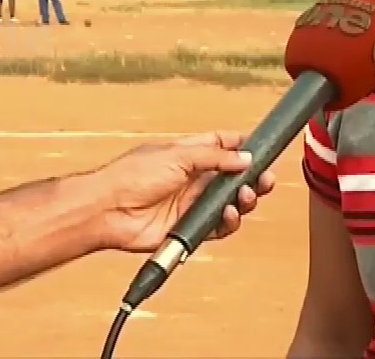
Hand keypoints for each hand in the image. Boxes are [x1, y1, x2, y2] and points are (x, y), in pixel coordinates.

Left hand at [85, 132, 275, 252]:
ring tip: (246, 196)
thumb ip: (215, 156)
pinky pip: (218, 227)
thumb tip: (246, 158)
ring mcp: (192, 203)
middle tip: (266, 179)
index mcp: (189, 154)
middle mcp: (193, 178)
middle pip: (233, 177)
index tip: (262, 148)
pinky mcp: (189, 228)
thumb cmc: (133, 175)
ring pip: (230, 203)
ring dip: (244, 199)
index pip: (223, 145)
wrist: (109, 209)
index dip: (242, 146)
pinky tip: (229, 214)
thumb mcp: (178, 155)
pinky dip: (229, 221)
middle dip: (253, 177)